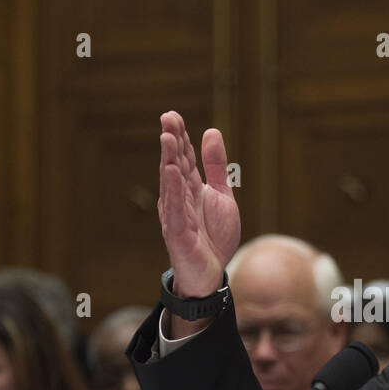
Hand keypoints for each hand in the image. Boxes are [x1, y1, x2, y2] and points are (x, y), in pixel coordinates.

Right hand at [157, 111, 240, 302]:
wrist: (212, 274)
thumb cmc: (213, 236)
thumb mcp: (221, 195)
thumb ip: (216, 166)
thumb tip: (211, 131)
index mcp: (189, 188)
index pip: (183, 158)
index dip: (180, 137)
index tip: (174, 115)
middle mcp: (178, 198)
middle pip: (175, 165)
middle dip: (172, 142)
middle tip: (168, 117)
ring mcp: (175, 215)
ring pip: (171, 184)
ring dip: (169, 160)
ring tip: (168, 137)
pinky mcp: (176, 233)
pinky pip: (173, 209)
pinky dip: (172, 190)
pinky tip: (171, 172)